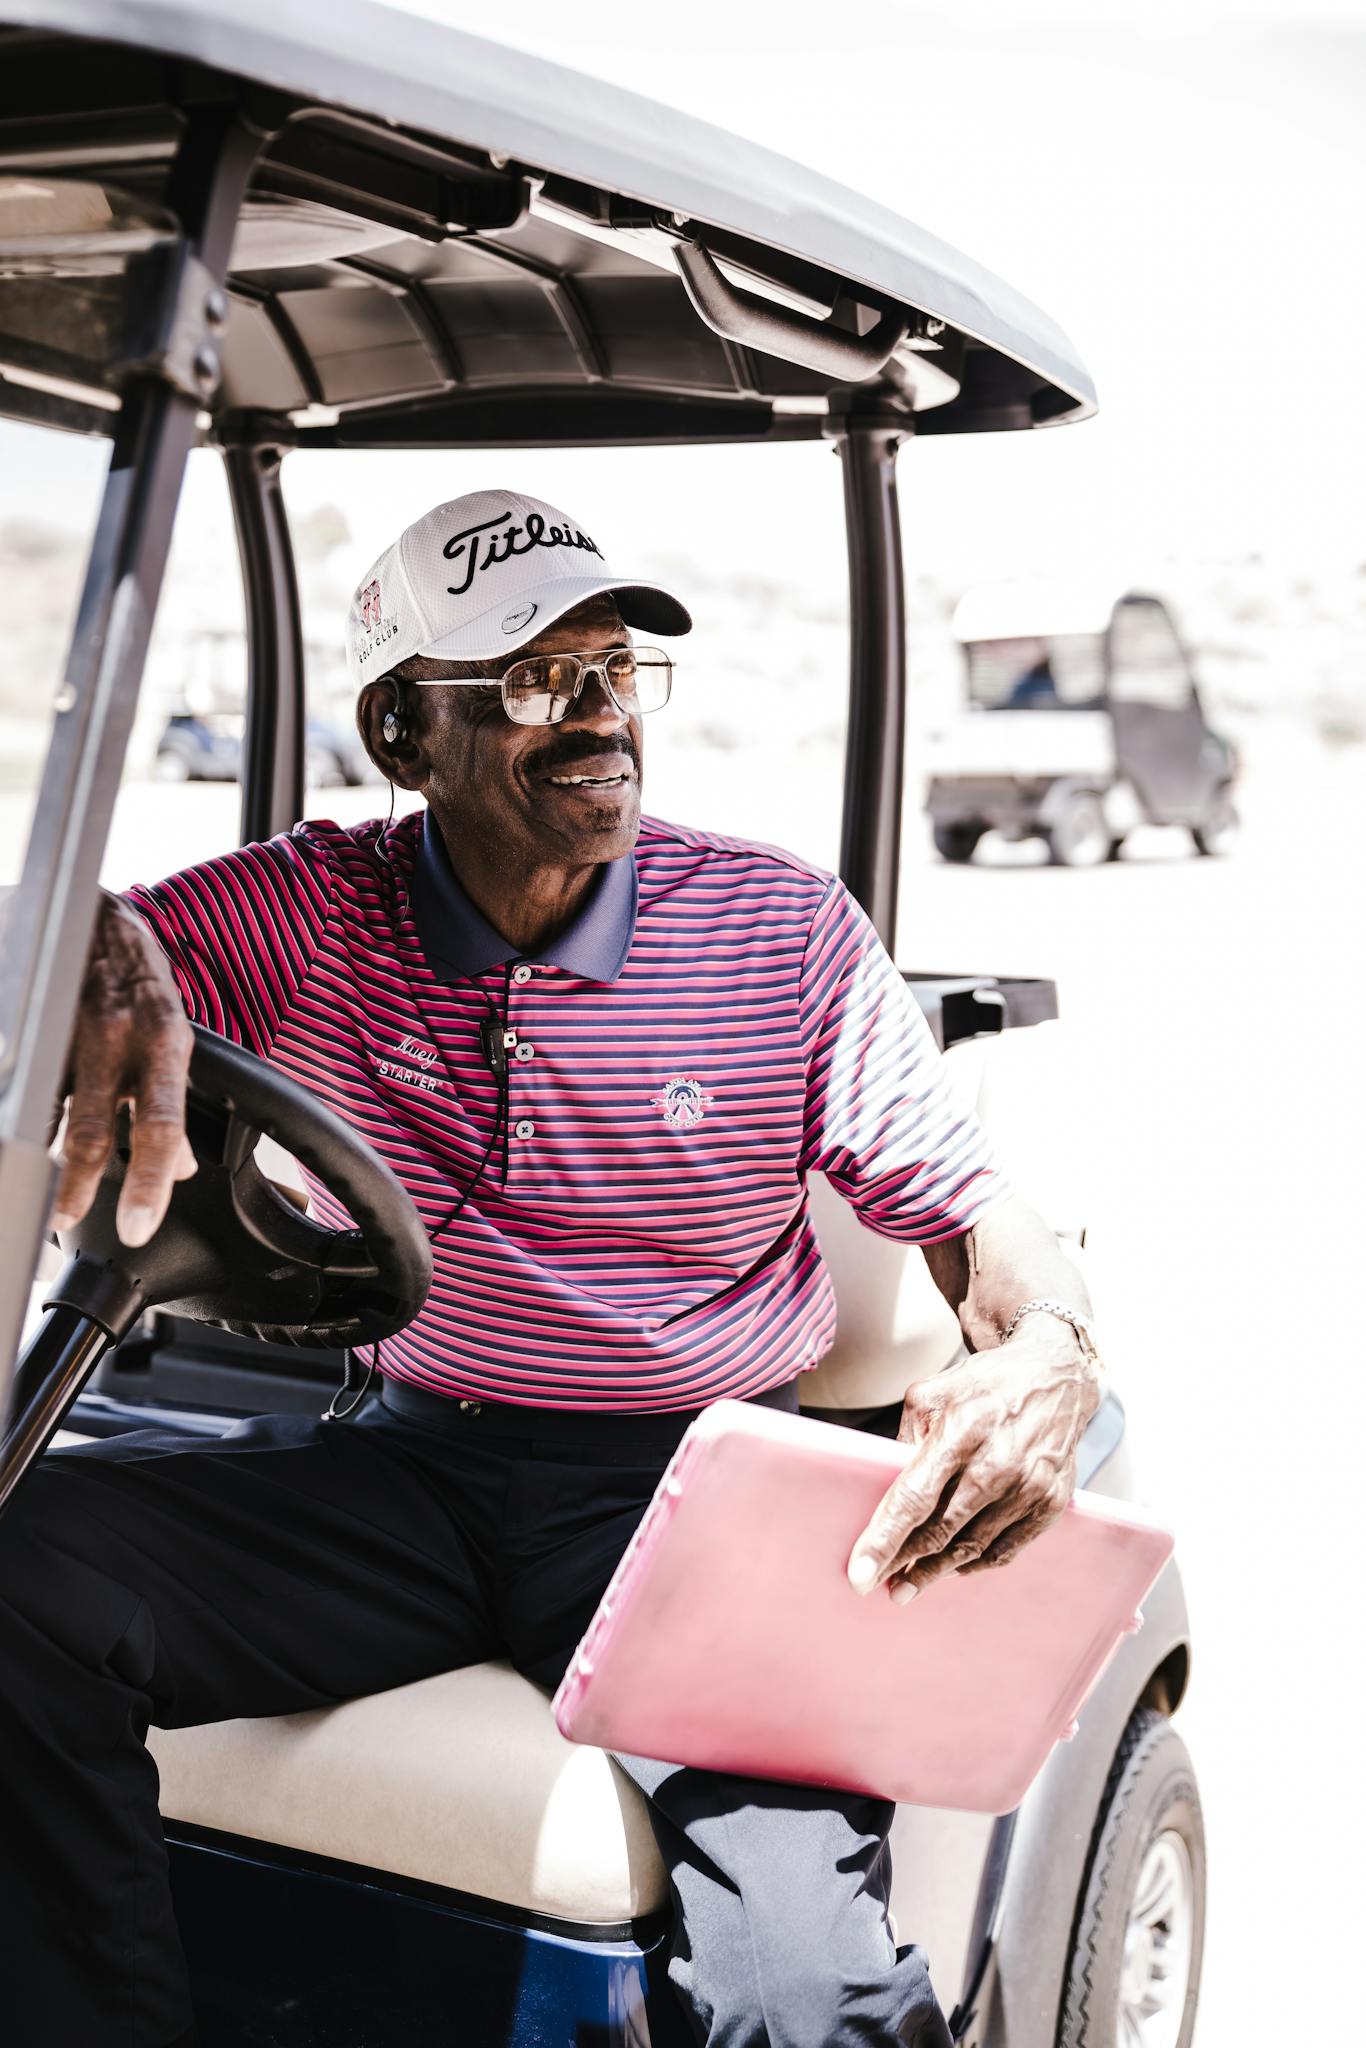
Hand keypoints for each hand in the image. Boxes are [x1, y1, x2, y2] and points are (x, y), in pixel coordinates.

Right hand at [49, 894, 196, 1247]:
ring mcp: (65, 1030)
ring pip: (45, 1111)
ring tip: (30, 1191)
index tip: (138, 1227)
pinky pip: (19, 1078)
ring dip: (37, 1157)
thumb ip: (169, 1100)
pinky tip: (17, 1136)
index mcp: (162, 1042)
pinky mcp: (31, 1023)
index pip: (162, 1125)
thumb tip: (178, 1167)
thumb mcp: (171, 1033)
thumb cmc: (135, 975)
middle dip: (75, 1187)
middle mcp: (114, 1038)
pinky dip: (18, 1113)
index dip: (150, 1182)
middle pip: (91, 1129)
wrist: (87, 908)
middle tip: (63, 1224)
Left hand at [846, 1328, 1099, 1603]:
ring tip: (909, 1585)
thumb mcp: (930, 1395)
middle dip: (905, 1564)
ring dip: (936, 1571)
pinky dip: (975, 1564)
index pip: (914, 1498)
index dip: (884, 1540)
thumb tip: (885, 1490)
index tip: (860, 1576)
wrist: (1054, 1377)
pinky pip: (1005, 1550)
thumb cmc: (983, 1387)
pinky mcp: (1051, 1503)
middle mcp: (998, 1462)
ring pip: (971, 1547)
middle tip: (881, 1584)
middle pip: (941, 1530)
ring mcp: (1029, 1486)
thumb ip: (905, 1441)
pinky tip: (952, 1568)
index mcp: (962, 1430)